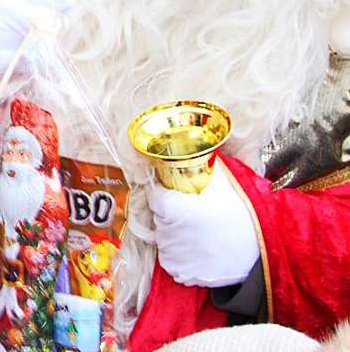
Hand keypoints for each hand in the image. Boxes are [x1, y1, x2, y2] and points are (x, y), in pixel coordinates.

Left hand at [149, 165, 259, 287]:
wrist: (266, 249)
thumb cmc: (245, 213)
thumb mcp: (223, 181)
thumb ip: (201, 164)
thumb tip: (191, 147)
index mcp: (172, 209)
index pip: (154, 194)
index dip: (166, 191)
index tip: (180, 192)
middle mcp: (167, 233)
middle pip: (159, 216)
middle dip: (171, 211)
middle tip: (196, 211)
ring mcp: (174, 256)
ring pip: (164, 238)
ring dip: (174, 233)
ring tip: (200, 230)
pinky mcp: (183, 274)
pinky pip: (172, 259)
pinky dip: (180, 253)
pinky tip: (198, 246)